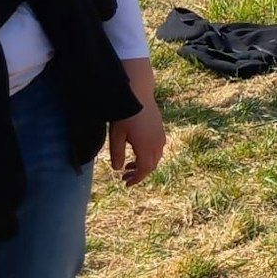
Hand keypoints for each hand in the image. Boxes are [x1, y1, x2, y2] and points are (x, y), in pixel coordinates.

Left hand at [109, 59, 165, 185]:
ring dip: (145, 164)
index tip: (126, 183)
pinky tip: (139, 150)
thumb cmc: (125, 114)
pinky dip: (149, 155)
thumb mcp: (116, 135)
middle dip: (139, 173)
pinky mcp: (160, 130)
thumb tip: (118, 169)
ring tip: (130, 164)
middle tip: (125, 176)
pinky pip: (158, 148)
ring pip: (156, 157)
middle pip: (152, 165)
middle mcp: (157, 143)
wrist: (138, 94)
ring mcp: (161, 136)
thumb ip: (116, 153)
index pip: (144, 169)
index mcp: (146, 147)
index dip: (136, 179)